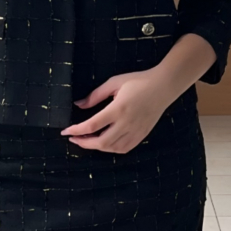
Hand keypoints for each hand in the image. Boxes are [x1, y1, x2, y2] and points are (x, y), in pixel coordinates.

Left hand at [60, 70, 174, 154]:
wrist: (164, 86)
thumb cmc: (138, 81)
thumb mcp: (114, 82)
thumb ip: (95, 96)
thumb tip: (79, 105)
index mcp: (118, 109)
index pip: (92, 125)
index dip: (76, 131)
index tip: (65, 132)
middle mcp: (127, 123)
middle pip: (101, 142)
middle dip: (84, 143)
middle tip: (74, 138)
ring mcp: (136, 131)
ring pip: (112, 148)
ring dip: (97, 147)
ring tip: (87, 140)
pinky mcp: (142, 135)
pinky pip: (124, 148)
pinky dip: (111, 149)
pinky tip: (104, 143)